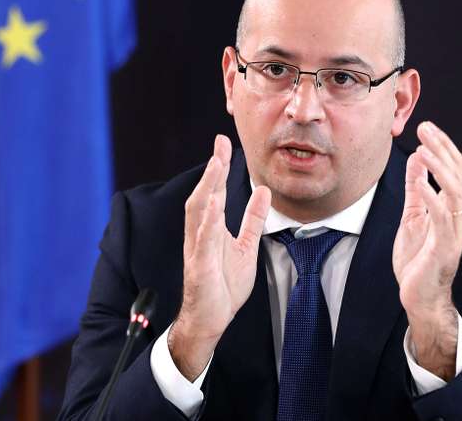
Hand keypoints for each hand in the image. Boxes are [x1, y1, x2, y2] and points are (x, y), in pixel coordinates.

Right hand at [169, 135, 270, 380]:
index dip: (218, 166)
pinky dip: (209, 221)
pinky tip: (214, 204)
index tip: (223, 142)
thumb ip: (252, 220)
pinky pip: (204, 240)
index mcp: (211, 228)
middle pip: (204, 195)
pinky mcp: (200, 266)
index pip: (215, 191)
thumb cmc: (223, 285)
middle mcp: (200, 234)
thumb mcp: (246, 247)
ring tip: (216, 165)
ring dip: (208, 188)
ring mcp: (198, 249)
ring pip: (199, 213)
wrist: (210, 319)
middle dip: (212, 169)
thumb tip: (263, 191)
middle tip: (220, 145)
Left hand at [392, 121, 461, 378]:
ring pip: (453, 191)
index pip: (453, 170)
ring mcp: (454, 231)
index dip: (442, 147)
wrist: (419, 297)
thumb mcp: (412, 216)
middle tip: (426, 128)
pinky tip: (421, 182)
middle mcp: (458, 216)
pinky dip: (431, 196)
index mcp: (451, 208)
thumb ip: (415, 190)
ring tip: (422, 148)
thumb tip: (415, 160)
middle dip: (442, 148)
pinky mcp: (444, 247)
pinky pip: (441, 217)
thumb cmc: (417, 259)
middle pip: (457, 174)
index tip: (427, 127)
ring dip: (438, 168)